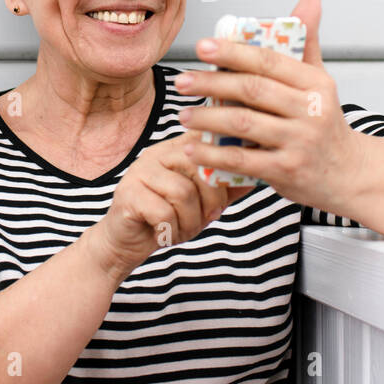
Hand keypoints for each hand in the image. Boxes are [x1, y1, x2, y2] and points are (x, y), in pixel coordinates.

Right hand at [88, 133, 253, 280]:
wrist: (126, 243)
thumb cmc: (167, 217)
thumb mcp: (202, 201)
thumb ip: (225, 185)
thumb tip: (257, 173)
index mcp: (176, 148)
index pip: (207, 140)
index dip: (226, 157)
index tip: (235, 183)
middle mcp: (157, 153)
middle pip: (200, 167)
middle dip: (212, 201)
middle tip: (207, 219)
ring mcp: (139, 171)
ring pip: (183, 193)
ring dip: (190, 221)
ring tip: (183, 231)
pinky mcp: (127, 194)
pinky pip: (164, 212)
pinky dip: (171, 231)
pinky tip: (165, 235)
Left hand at [175, 0, 367, 216]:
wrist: (350, 174)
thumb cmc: (325, 123)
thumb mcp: (320, 81)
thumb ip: (307, 43)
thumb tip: (310, 0)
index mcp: (315, 84)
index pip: (269, 61)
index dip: (233, 52)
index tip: (201, 46)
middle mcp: (310, 111)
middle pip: (252, 90)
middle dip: (211, 83)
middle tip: (182, 81)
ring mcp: (299, 142)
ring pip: (244, 123)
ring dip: (207, 118)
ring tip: (183, 114)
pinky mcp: (287, 171)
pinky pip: (243, 160)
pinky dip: (215, 155)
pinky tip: (194, 149)